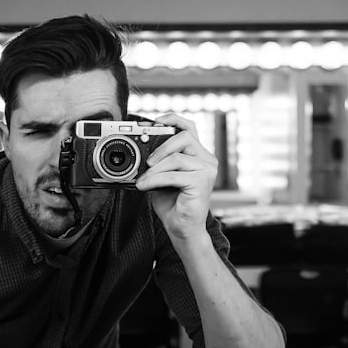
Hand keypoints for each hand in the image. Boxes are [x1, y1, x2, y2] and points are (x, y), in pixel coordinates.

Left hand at [134, 113, 217, 241]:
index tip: (154, 122)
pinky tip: (144, 186)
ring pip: (177, 157)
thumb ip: (158, 161)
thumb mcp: (161, 176)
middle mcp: (207, 159)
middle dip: (161, 146)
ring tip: (143, 179)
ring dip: (155, 168)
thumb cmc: (172, 203)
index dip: (173, 119)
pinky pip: (174, 174)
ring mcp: (207, 170)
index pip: (189, 127)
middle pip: (184, 137)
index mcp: (199, 155)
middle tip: (146, 162)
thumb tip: (140, 150)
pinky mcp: (202, 182)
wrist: (181, 228)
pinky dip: (155, 179)